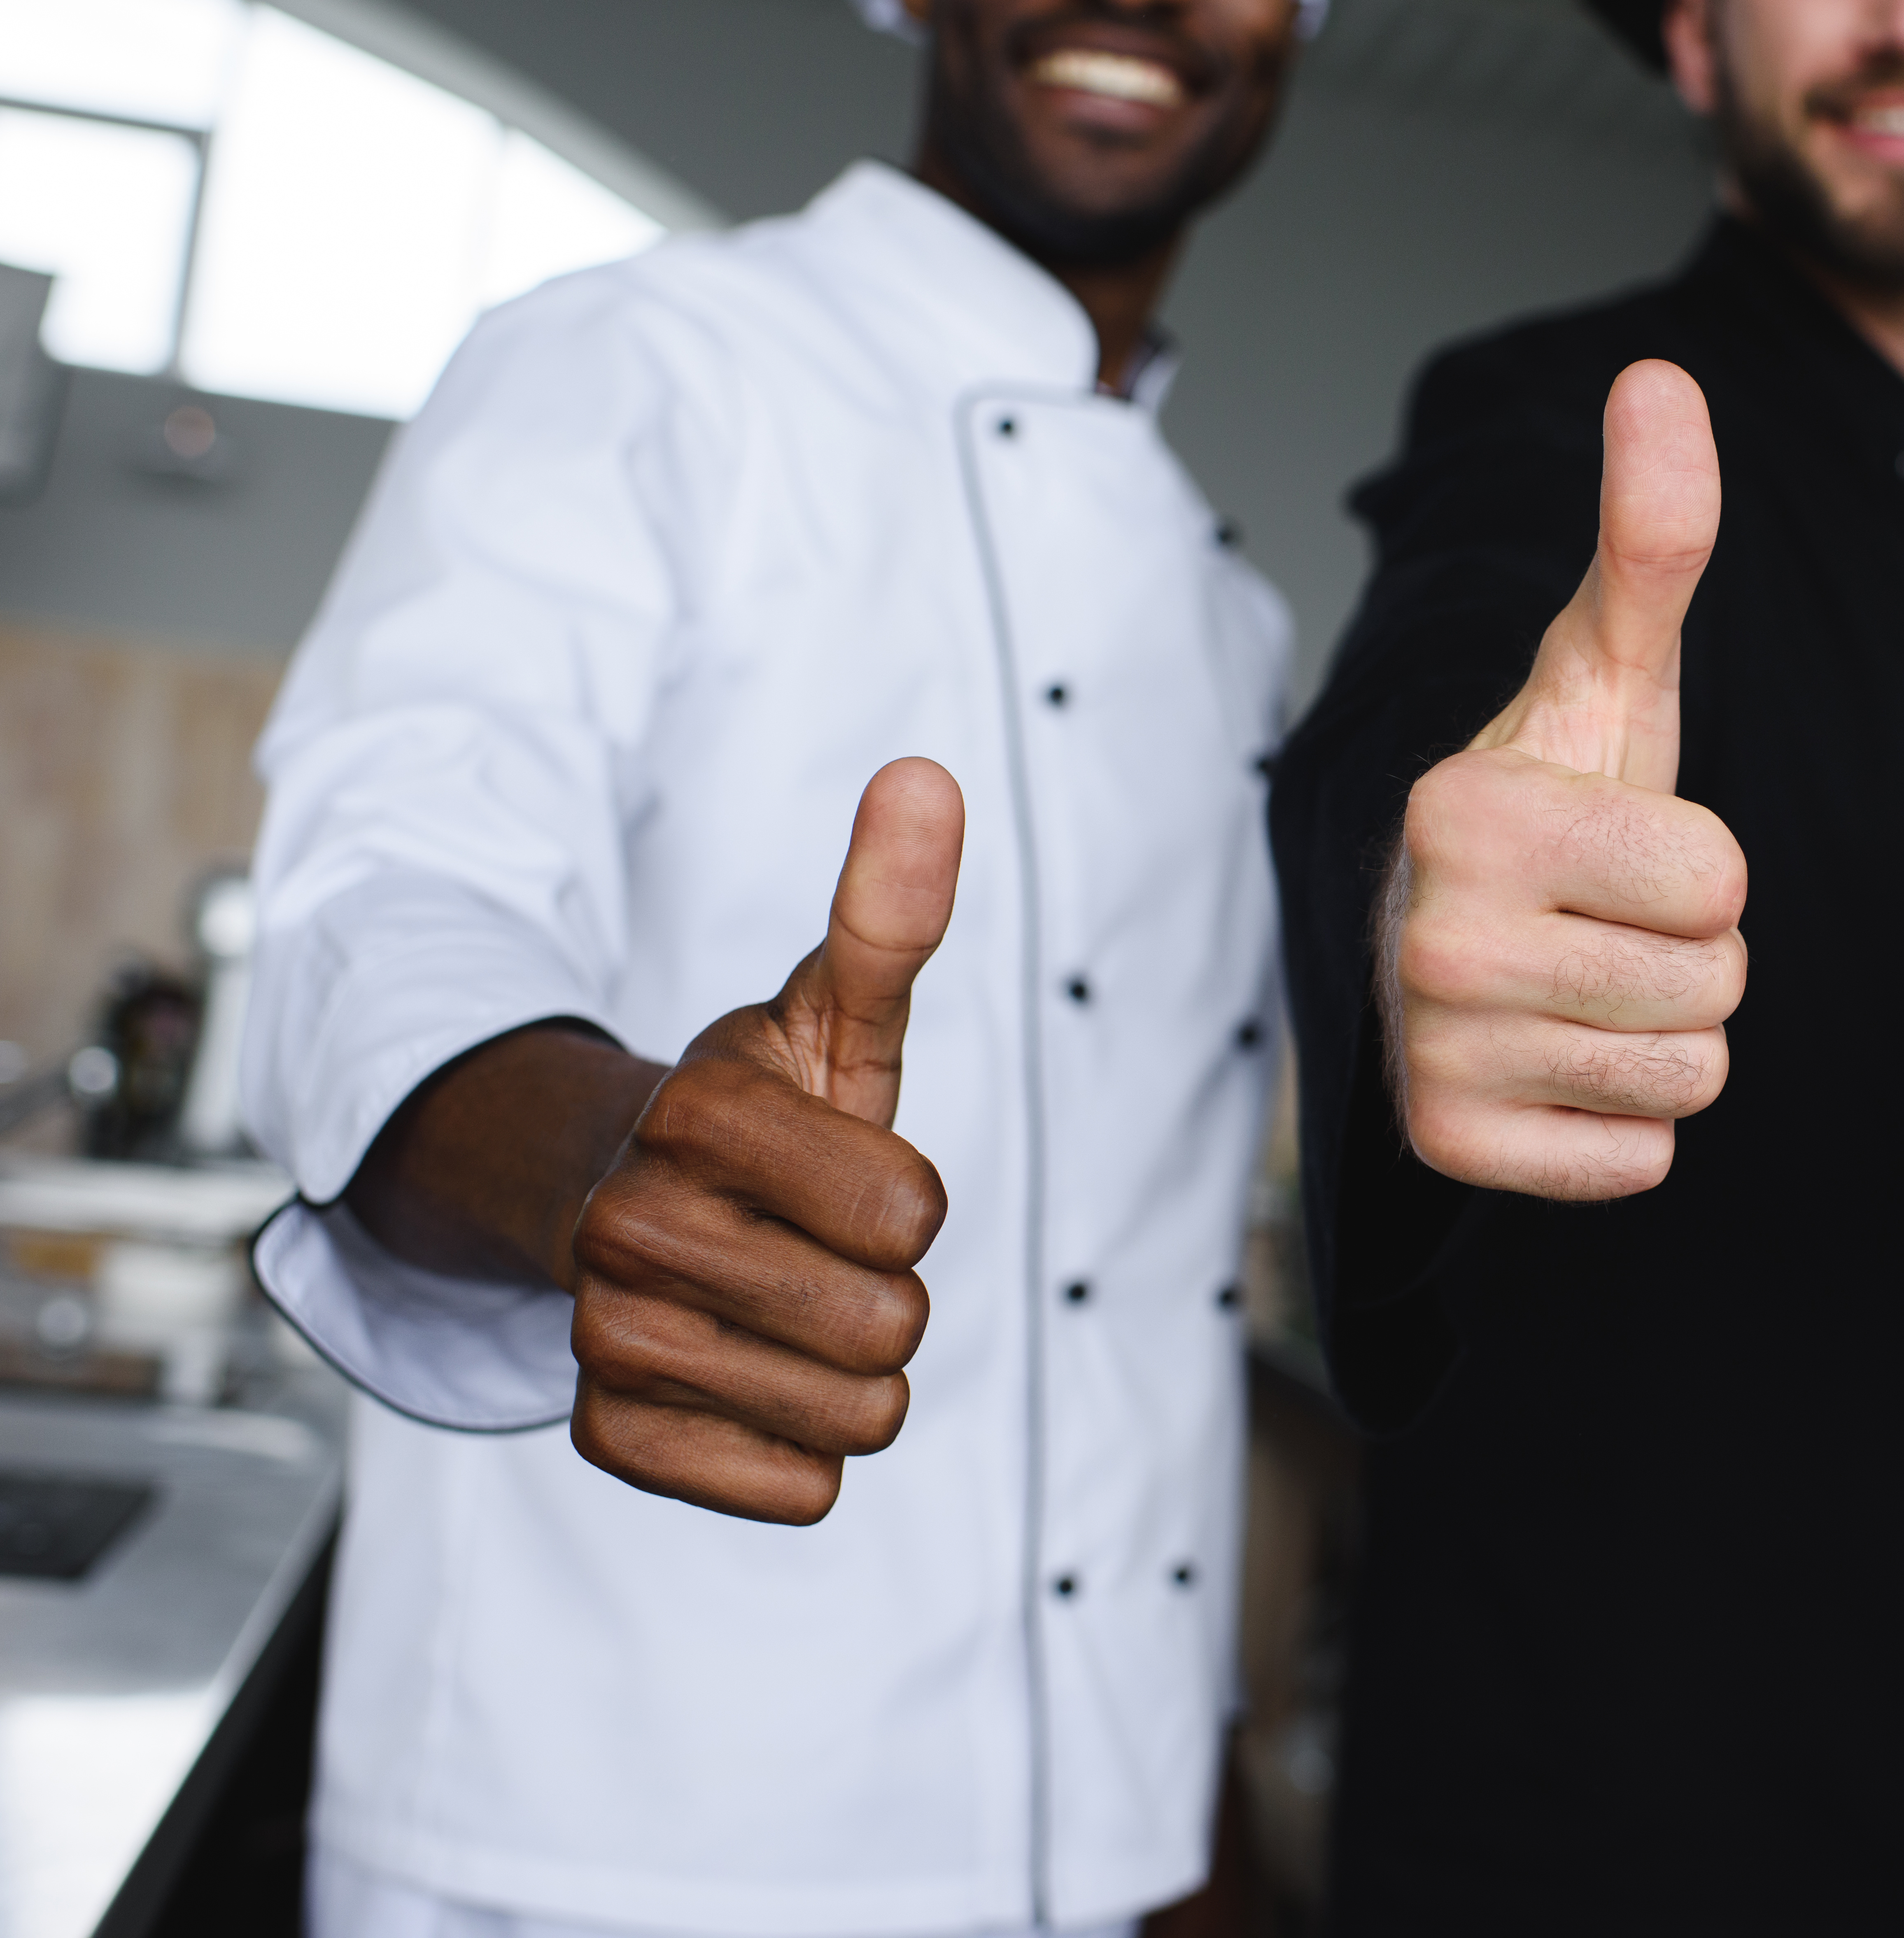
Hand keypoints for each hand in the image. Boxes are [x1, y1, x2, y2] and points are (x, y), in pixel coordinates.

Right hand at [568, 758, 964, 1522]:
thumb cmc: (761, 1115)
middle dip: (887, 1296)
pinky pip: (796, 1492)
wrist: (626, 1202)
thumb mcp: (830, 1016)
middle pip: (891, 1327)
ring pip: (856, 1418)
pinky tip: (750, 1379)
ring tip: (785, 1311)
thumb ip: (885, 914)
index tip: (848, 1176)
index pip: (913, 1217)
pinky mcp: (613, 1437)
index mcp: (699, 1115)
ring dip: (851, 1375)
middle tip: (816, 1252)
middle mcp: (634, 1226)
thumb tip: (926, 776)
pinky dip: (798, 1450)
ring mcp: (611, 1339)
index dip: (909, 1202)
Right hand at [1386, 360, 1747, 1199]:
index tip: (1628, 848)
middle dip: (1695, 956)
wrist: (1444, 934)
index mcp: (1470, 814)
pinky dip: (1625, 1122)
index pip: (1723, 882)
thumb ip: (1651, 539)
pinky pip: (1643, 1162)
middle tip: (1611, 923)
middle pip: (1717, 986)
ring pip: (1691, 1076)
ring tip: (1592, 984)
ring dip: (1670, 1034)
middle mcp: (1435, 939)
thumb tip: (1661, 379)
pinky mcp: (1455, 1150)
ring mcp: (1437, 1053)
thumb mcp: (1610, 672)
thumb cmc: (1555, 798)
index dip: (1706, 866)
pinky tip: (1564, 1058)